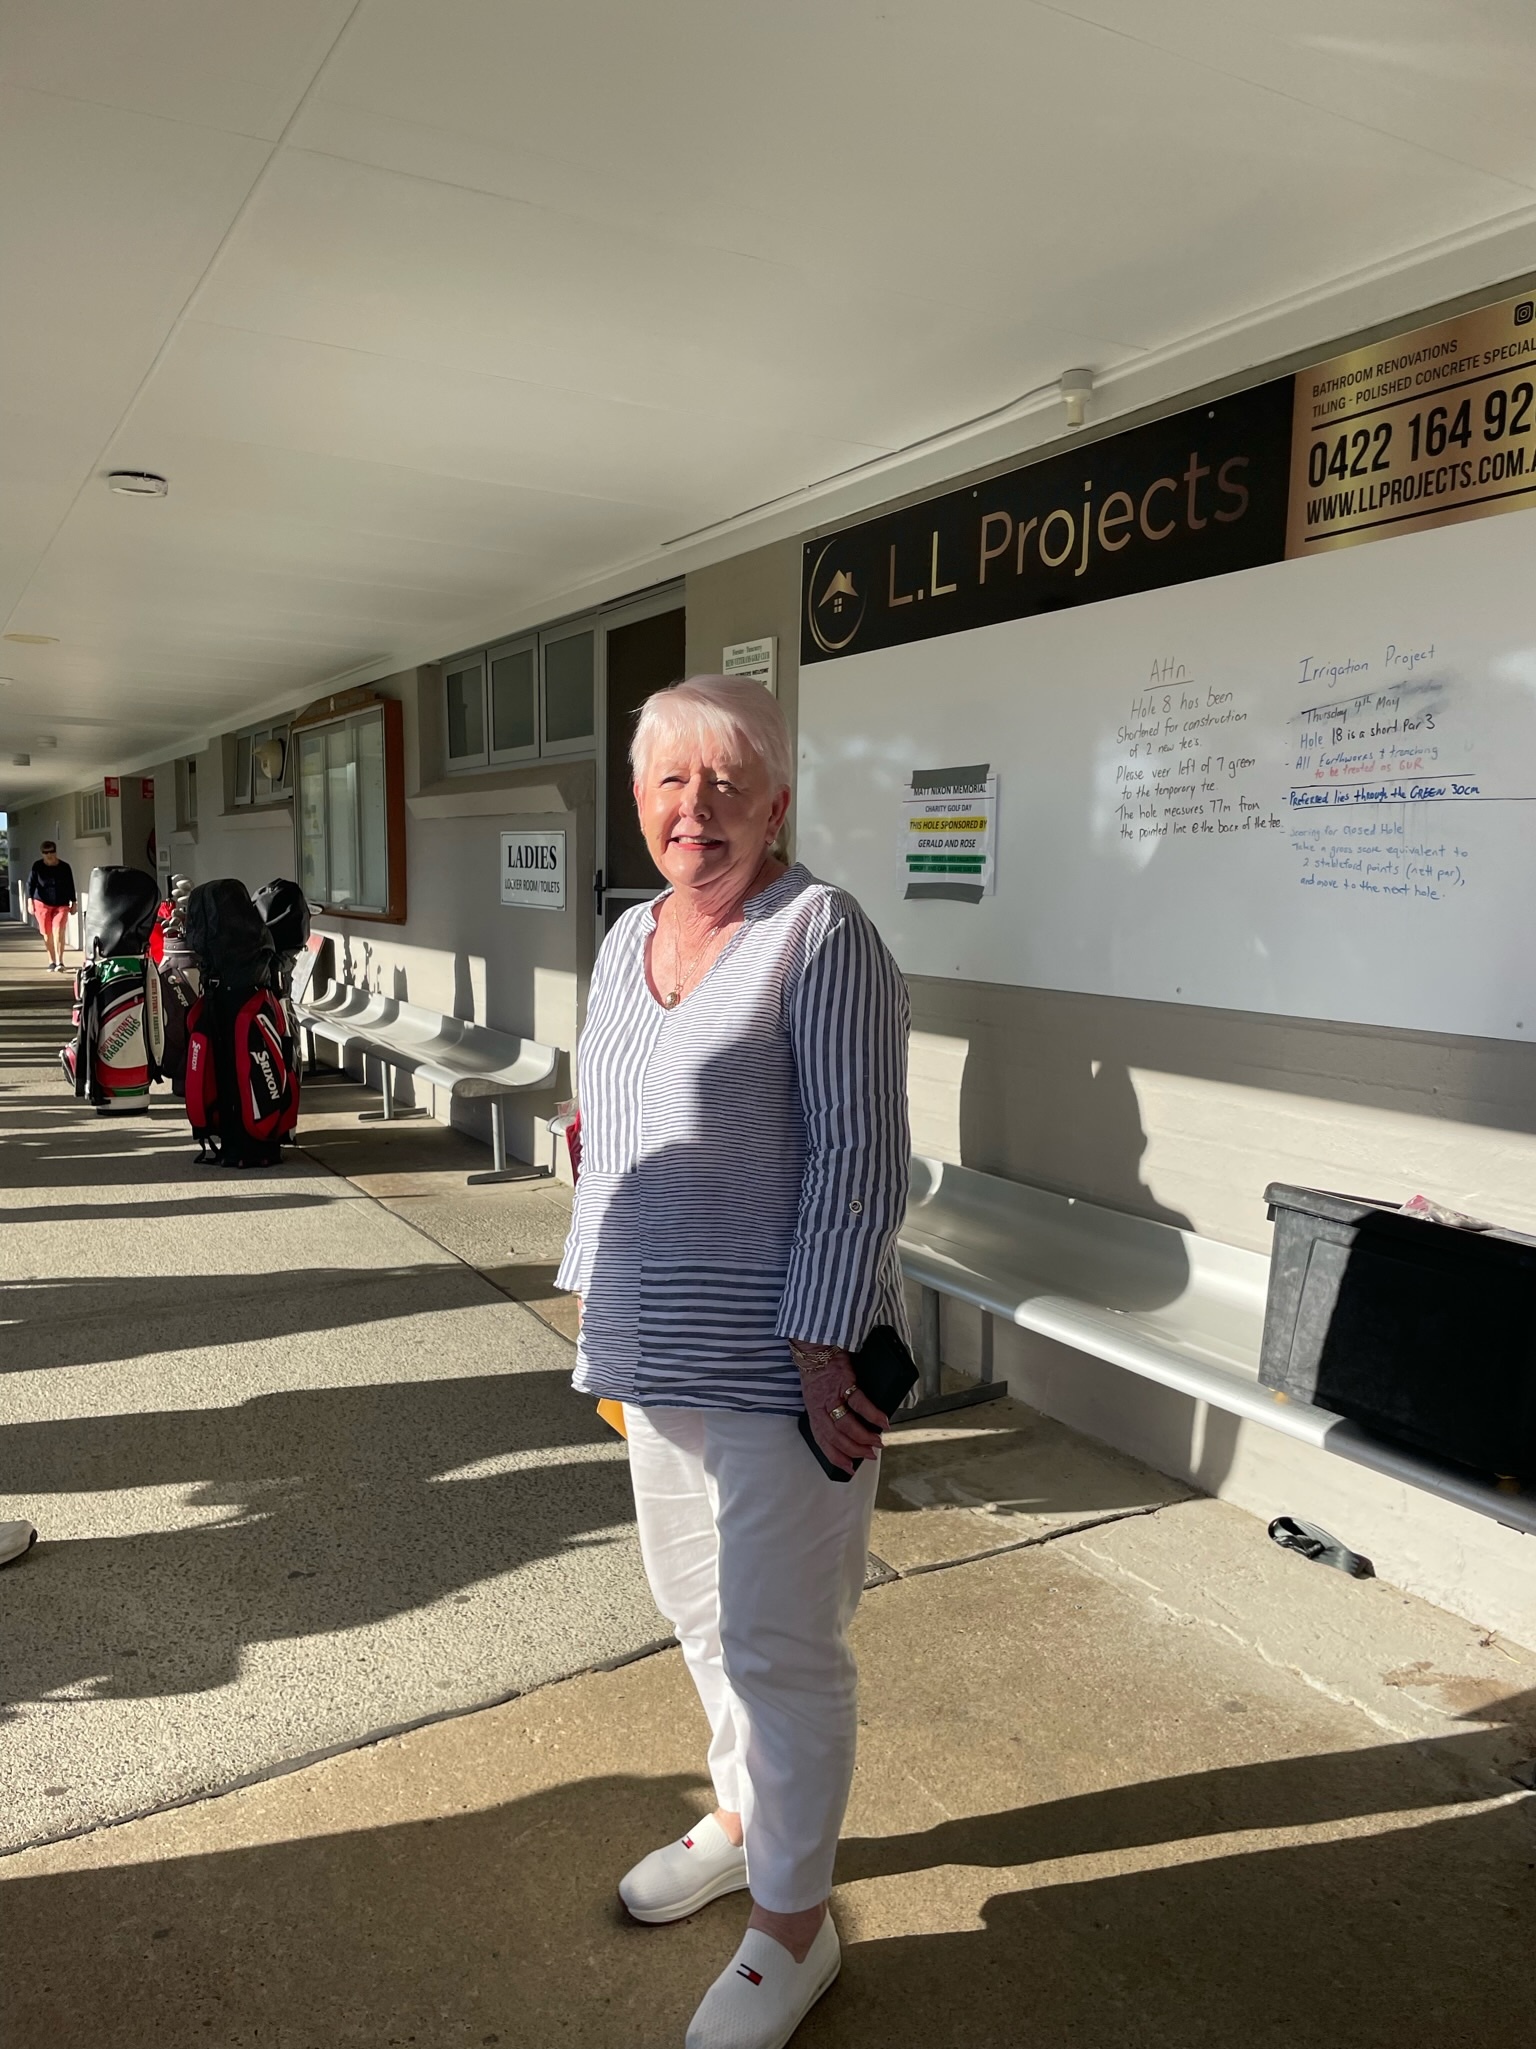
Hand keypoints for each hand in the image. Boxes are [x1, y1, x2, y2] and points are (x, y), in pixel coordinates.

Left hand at [792, 1342, 888, 1474]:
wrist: (816, 1345)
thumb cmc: (821, 1370)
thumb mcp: (819, 1394)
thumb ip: (830, 1410)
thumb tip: (852, 1428)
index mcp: (814, 1411)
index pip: (822, 1440)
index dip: (835, 1456)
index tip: (848, 1469)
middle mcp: (820, 1406)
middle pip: (835, 1436)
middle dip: (853, 1450)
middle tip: (870, 1456)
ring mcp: (832, 1394)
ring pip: (846, 1423)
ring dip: (863, 1437)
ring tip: (878, 1443)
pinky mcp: (844, 1381)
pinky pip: (860, 1403)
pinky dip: (873, 1414)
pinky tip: (883, 1421)